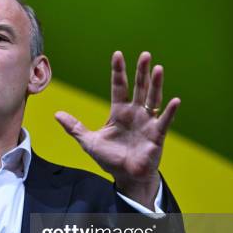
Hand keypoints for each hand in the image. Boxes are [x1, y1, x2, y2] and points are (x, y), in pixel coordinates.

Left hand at [55, 51, 179, 209]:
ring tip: (158, 68)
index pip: (119, 87)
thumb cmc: (111, 159)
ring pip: (152, 99)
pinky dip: (169, 111)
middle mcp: (135, 114)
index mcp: (119, 113)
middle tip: (144, 54)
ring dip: (156, 84)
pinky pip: (164, 121)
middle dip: (141, 72)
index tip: (117, 55)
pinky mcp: (157, 135)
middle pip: (139, 88)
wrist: (126, 177)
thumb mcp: (89, 142)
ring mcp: (147, 123)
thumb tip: (57, 114)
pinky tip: (175, 100)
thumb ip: (75, 127)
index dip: (118, 72)